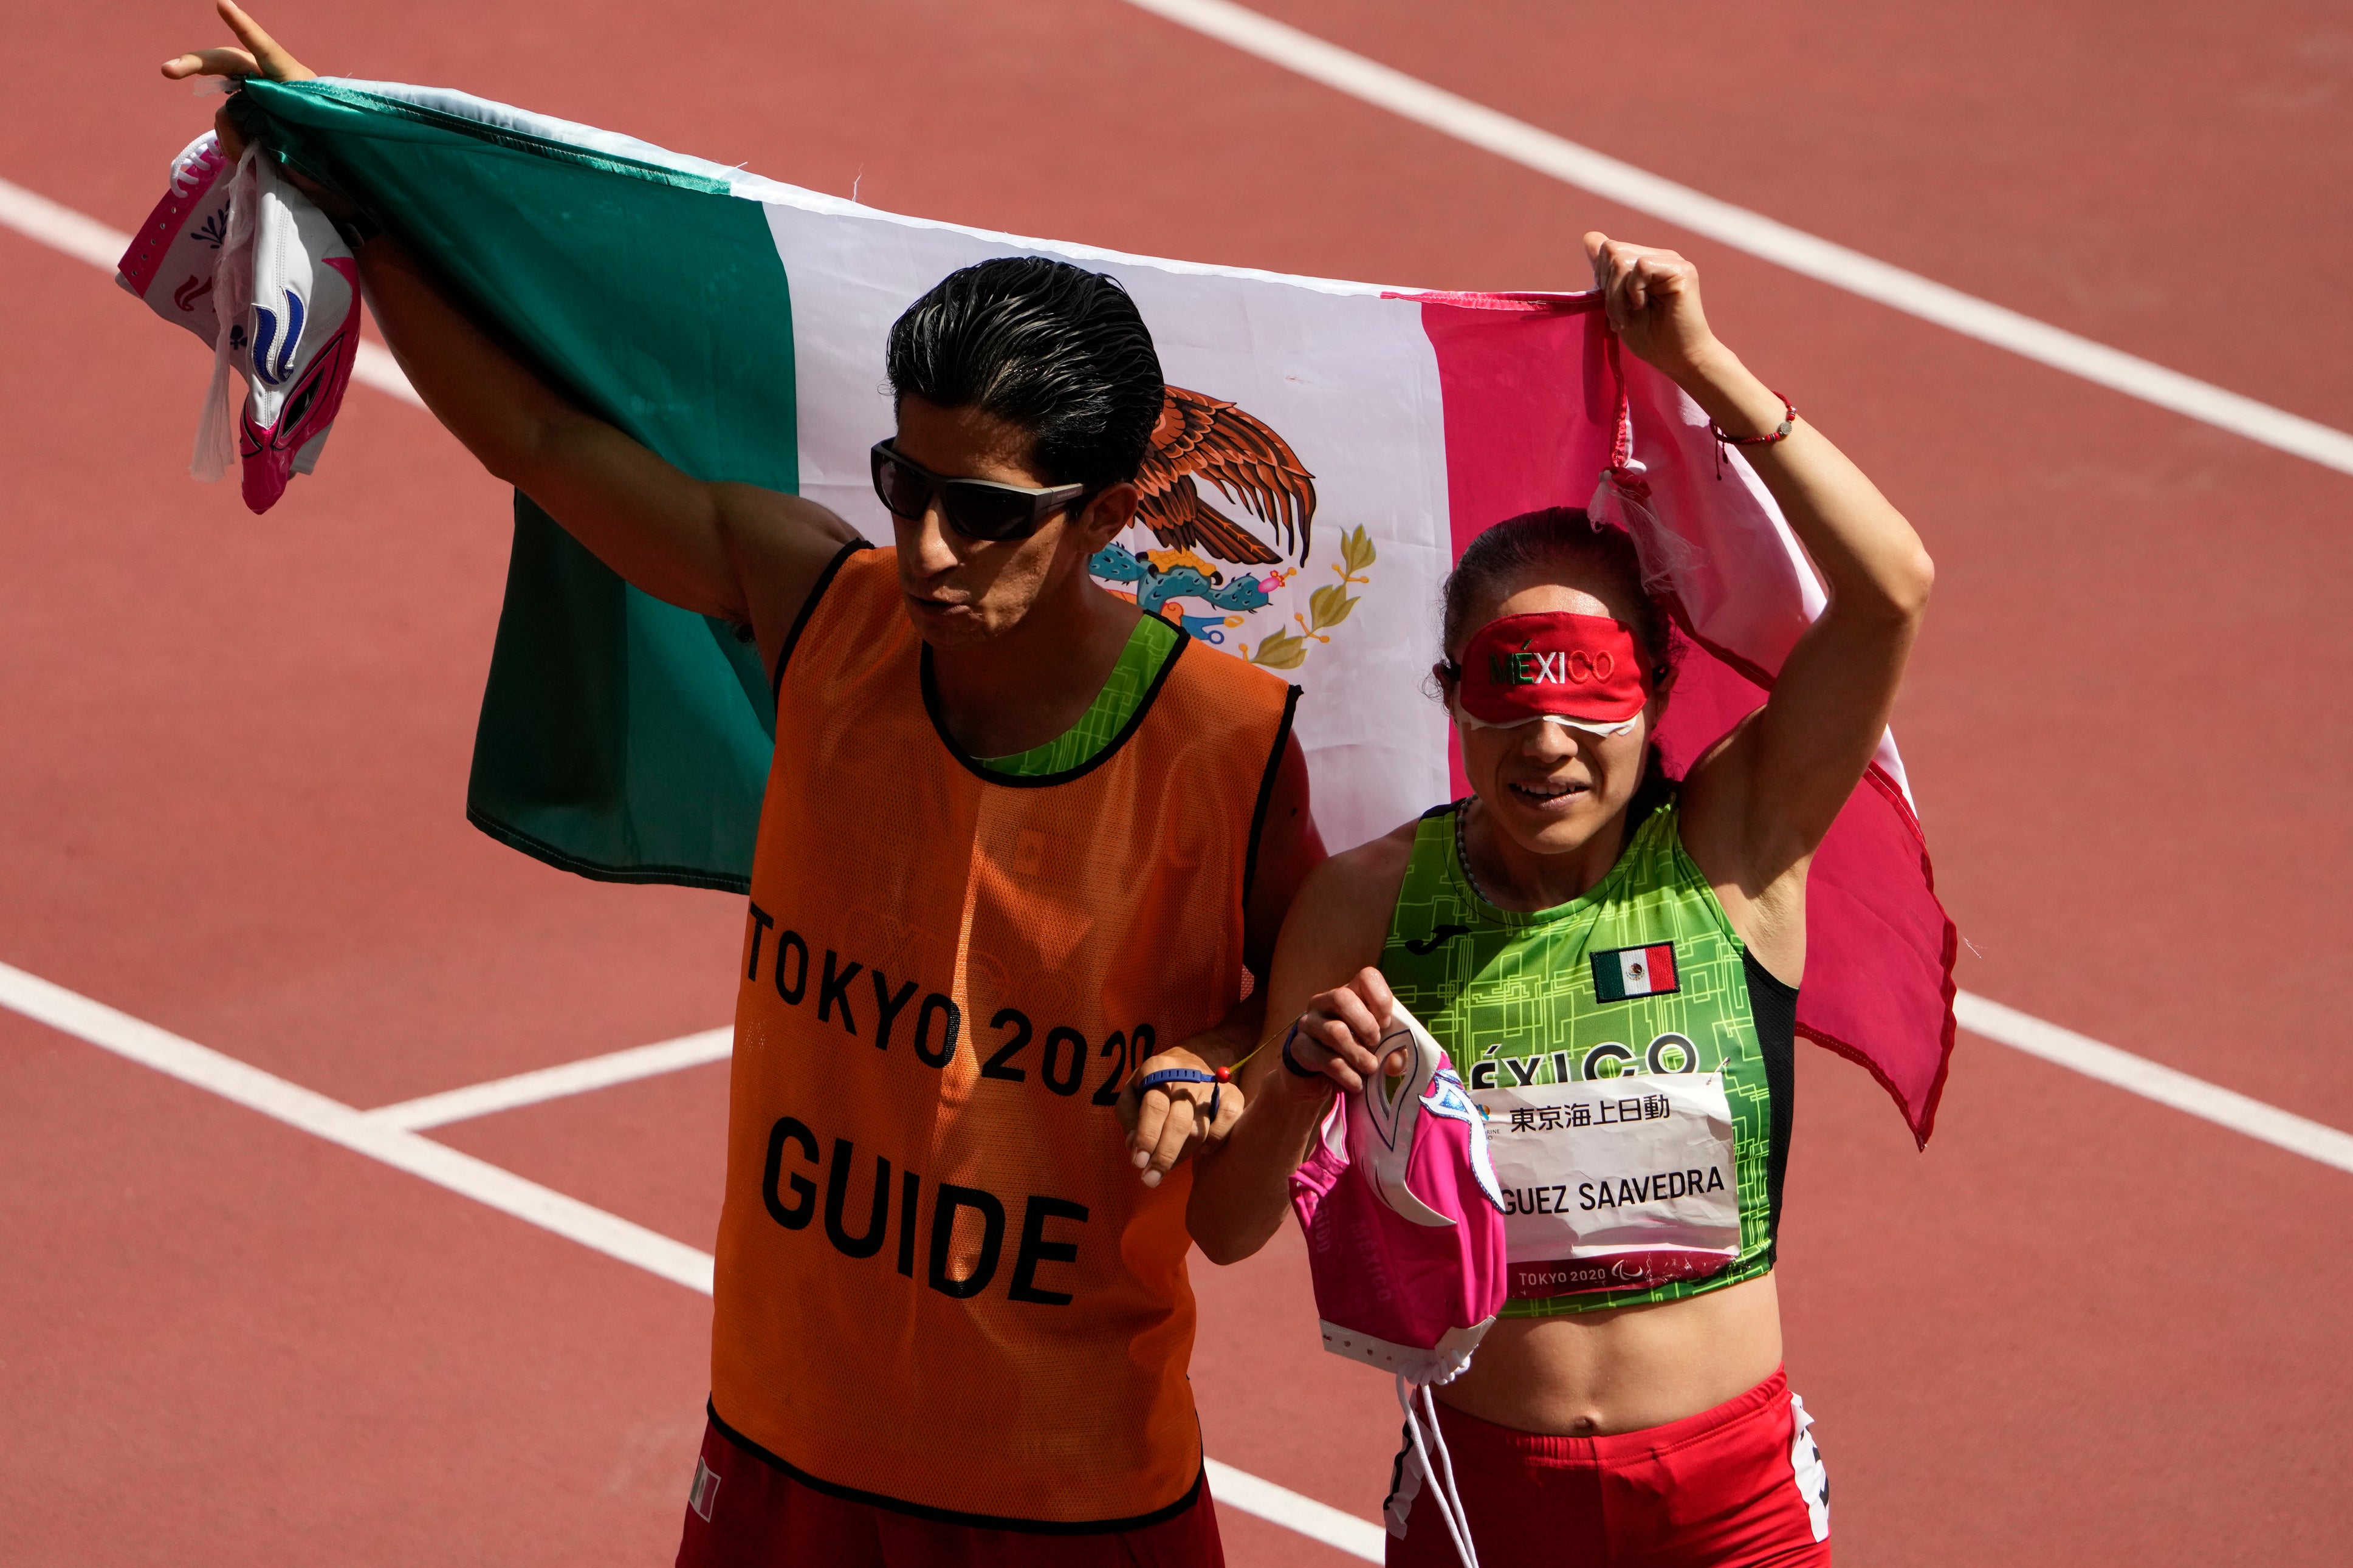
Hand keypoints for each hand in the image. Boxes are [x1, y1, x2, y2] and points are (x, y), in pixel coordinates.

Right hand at [161, 1, 313, 161]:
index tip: (223, 4)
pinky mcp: (250, 117)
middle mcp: (270, 80)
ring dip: (233, 137)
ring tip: (252, 158)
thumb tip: (227, 116)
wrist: (336, 169)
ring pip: (227, 109)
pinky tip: (249, 158)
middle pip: (226, 62)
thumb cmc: (327, 146)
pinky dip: (234, 145)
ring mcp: (257, 97)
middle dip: (195, 64)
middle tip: (168, 70)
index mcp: (294, 79)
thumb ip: (265, 122)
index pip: (266, 50)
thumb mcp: (303, 136)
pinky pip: (229, 128)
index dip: (244, 28)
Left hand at [1121, 1046, 1245, 1188]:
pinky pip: (1228, 1122)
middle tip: (1151, 1179)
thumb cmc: (1153, 1086)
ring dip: (1182, 1153)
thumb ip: (1129, 1118)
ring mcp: (1212, 1084)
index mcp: (1158, 1068)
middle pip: (1179, 1121)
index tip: (1139, 1163)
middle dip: (1164, 1155)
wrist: (1189, 1062)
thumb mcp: (1132, 1094)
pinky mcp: (1232, 1094)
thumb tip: (1135, 1147)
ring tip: (1168, 1163)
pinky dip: (1216, 1140)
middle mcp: (1187, 1073)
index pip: (1155, 1106)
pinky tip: (1202, 1149)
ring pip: (1199, 1129)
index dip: (1147, 1137)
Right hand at [1279, 968, 1409, 1095]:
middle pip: (1342, 997)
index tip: (1386, 1022)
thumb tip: (1394, 1062)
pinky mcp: (1299, 1047)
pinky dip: (1346, 1073)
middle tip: (1375, 1042)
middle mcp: (1324, 1002)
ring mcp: (1308, 1023)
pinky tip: (1355, 1083)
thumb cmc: (1354, 1053)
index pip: (1366, 977)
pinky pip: (1325, 1059)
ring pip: (1335, 1031)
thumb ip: (1392, 1051)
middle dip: (1365, 1024)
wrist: (1318, 1076)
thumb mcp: (1376, 1047)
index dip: (1381, 998)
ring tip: (1370, 1068)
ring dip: (1358, 1054)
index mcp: (1349, 994)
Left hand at [1583, 232, 1725, 384]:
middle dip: (1607, 289)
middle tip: (1621, 316)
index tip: (1612, 306)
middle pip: (1610, 251)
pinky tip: (1644, 306)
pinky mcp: (1681, 269)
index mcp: (1641, 262)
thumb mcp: (1616, 303)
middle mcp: (1657, 256)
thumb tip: (1590, 236)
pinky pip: (1641, 266)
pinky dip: (1634, 291)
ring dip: (1617, 295)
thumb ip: (1605, 272)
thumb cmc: (1648, 337)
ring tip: (1630, 317)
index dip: (1600, 276)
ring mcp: (1670, 260)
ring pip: (1621, 259)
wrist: (1675, 358)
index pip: (1606, 248)